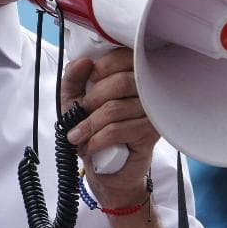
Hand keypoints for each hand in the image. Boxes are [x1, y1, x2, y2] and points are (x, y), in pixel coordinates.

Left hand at [62, 48, 159, 208]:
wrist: (107, 169)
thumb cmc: (94, 128)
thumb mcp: (75, 100)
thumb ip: (74, 78)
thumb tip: (83, 62)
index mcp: (132, 75)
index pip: (124, 57)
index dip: (103, 67)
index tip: (89, 80)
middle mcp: (147, 90)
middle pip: (121, 82)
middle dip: (92, 99)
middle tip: (80, 112)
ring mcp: (152, 112)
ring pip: (116, 109)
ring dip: (89, 125)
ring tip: (77, 137)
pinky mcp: (151, 134)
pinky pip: (119, 130)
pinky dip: (97, 139)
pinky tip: (89, 146)